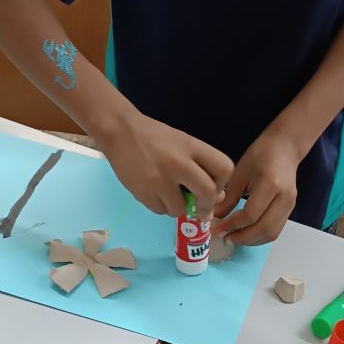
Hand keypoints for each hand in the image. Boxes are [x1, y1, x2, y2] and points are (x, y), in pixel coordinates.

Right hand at [97, 111, 233, 218]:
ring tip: (168, 194)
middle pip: (207, 193)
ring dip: (177, 207)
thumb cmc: (155, 138)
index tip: (213, 188)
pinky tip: (154, 192)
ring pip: (180, 209)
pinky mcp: (143, 193)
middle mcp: (178, 163)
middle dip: (206, 205)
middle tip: (200, 209)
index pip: (224, 168)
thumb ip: (200, 167)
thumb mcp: (182, 143)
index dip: (222, 184)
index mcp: (191, 146)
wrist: (120, 132)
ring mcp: (160, 180)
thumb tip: (217, 197)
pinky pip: (160, 211)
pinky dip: (160, 206)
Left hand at [213, 128, 301, 245]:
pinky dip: (259, 237)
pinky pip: (275, 230)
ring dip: (251, 240)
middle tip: (225, 237)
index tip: (218, 229)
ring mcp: (290, 205)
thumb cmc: (261, 155)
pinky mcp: (290, 210)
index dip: (232, 225)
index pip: (250, 215)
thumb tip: (215, 217)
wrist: (285, 148)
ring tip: (234, 237)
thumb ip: (228, 198)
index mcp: (270, 185)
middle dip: (242, 238)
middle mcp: (284, 198)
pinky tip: (246, 233)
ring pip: (271, 234)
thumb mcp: (240, 173)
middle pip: (263, 229)